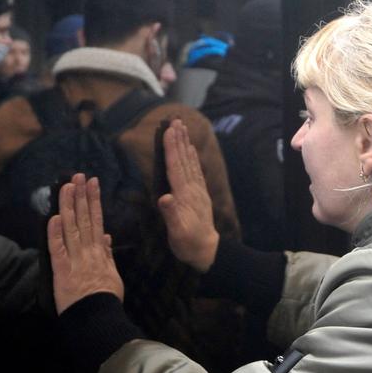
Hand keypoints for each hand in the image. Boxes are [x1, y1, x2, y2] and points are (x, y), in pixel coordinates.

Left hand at [47, 174, 124, 314]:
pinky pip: (58, 249)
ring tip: (67, 186)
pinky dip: (55, 233)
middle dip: (81, 196)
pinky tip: (54, 217)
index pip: (97, 220)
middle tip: (79, 175)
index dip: (94, 200)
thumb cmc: (106, 299)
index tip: (92, 183)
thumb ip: (108, 255)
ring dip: (69, 206)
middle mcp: (88, 251)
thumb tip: (107, 236)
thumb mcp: (113, 275)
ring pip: (71, 228)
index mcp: (100, 252)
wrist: (97, 318)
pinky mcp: (62, 270)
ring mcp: (75, 259)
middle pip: (84, 218)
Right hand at [157, 119, 218, 272]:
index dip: (171, 148)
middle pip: (183, 160)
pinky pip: (195, 171)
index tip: (168, 130)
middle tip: (176, 121)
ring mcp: (197, 191)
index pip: (175, 167)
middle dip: (179, 140)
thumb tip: (164, 197)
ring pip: (190, 162)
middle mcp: (192, 189)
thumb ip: (171, 214)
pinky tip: (190, 150)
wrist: (207, 251)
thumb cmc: (187, 243)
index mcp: (183, 195)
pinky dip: (192, 158)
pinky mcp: (200, 195)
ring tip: (182, 128)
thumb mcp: (176, 232)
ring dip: (185, 145)